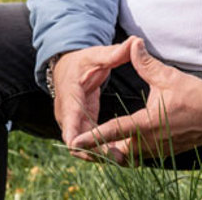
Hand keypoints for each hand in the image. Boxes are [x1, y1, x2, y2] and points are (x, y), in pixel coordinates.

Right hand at [52, 41, 135, 159]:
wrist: (67, 68)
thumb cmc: (83, 61)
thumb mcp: (97, 55)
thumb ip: (114, 52)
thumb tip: (134, 41)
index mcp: (70, 97)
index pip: (70, 120)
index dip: (75, 135)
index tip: (81, 146)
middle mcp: (68, 114)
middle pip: (77, 139)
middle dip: (93, 150)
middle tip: (116, 158)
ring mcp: (73, 122)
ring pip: (84, 144)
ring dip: (99, 153)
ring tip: (122, 160)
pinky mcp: (82, 125)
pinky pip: (90, 141)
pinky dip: (101, 148)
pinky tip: (120, 155)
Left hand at [70, 38, 201, 162]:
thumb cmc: (195, 93)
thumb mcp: (168, 77)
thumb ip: (146, 64)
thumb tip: (133, 44)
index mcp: (148, 123)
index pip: (113, 131)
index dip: (92, 137)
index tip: (73, 142)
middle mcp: (150, 141)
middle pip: (115, 152)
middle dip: (98, 150)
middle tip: (82, 144)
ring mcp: (158, 150)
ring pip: (127, 157)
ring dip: (113, 152)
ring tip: (98, 146)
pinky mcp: (165, 152)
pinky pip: (140, 157)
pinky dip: (129, 152)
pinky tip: (124, 145)